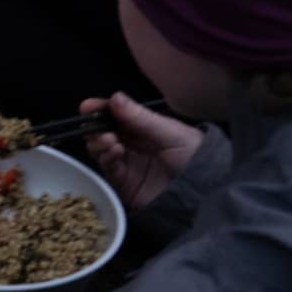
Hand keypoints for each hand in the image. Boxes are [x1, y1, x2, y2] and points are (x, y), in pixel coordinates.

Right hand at [84, 92, 204, 209]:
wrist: (204, 193)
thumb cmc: (194, 156)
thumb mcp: (171, 132)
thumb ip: (141, 117)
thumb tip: (114, 97)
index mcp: (145, 128)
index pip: (118, 115)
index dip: (102, 109)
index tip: (87, 106)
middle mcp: (133, 144)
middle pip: (103, 131)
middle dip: (95, 126)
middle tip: (95, 125)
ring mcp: (127, 163)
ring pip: (100, 148)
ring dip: (99, 141)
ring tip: (110, 140)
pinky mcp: (123, 182)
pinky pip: (106, 167)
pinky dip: (105, 157)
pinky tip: (114, 151)